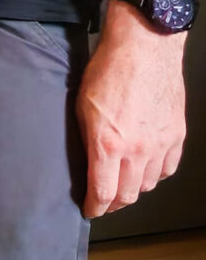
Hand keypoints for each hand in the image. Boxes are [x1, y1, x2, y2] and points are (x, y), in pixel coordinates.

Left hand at [78, 11, 187, 216]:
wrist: (144, 49)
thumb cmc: (108, 71)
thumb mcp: (81, 107)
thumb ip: (87, 140)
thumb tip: (88, 164)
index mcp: (108, 144)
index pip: (103, 192)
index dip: (95, 207)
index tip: (89, 210)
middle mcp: (137, 150)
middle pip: (128, 195)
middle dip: (113, 202)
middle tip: (104, 200)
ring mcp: (160, 144)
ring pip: (149, 184)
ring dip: (134, 188)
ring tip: (122, 183)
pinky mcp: (177, 135)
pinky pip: (167, 168)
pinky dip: (155, 173)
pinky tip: (145, 168)